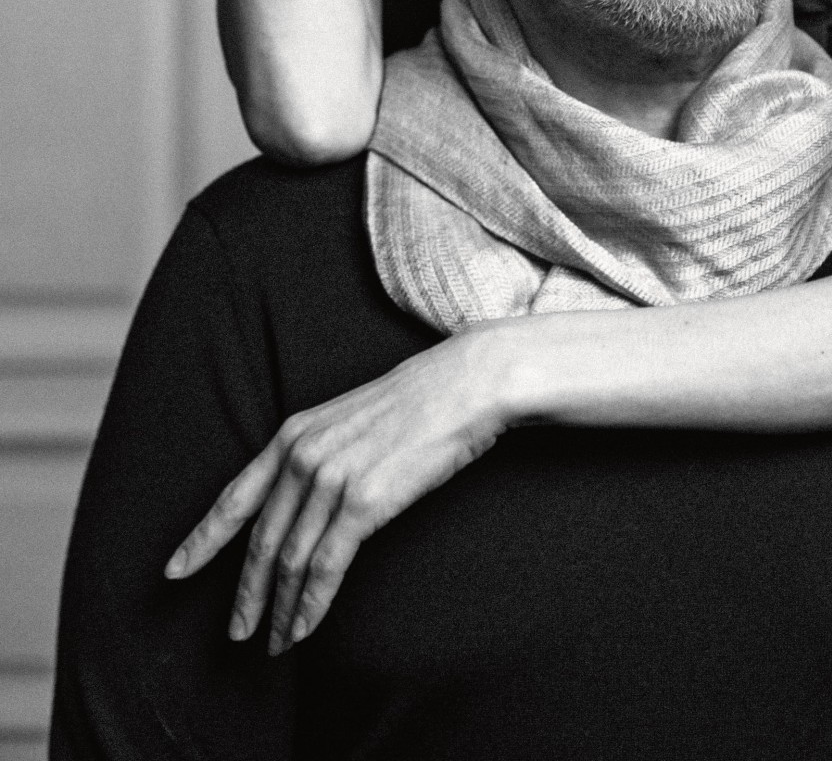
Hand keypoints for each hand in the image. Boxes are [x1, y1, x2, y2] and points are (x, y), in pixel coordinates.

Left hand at [164, 334, 512, 653]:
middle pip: (259, 541)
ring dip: (279, 610)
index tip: (174, 572)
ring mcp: (330, 478)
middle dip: (245, 594)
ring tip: (275, 642)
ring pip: (289, 562)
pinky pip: (325, 567)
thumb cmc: (414, 404)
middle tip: (237, 633)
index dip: (202, 539)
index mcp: (292, 435)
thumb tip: (300, 504)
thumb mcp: (346, 421)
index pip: (235, 496)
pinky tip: (304, 628)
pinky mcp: (363, 501)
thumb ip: (316, 456)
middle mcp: (302, 457)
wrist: (462, 385)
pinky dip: (310, 605)